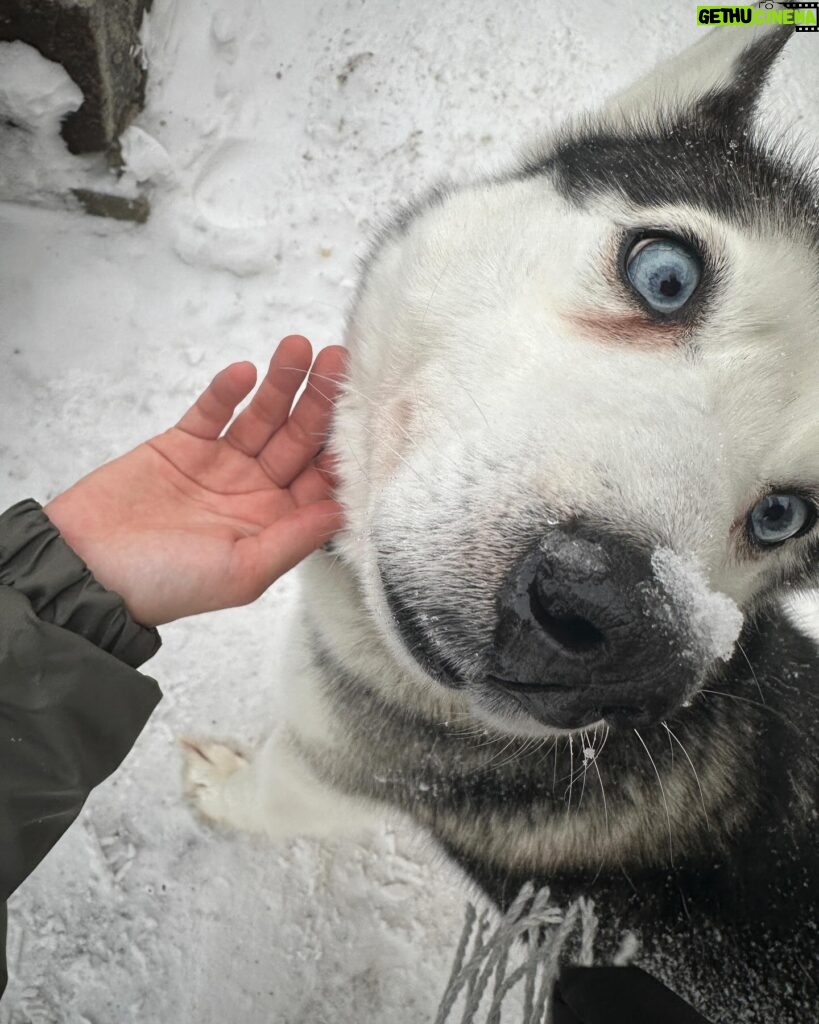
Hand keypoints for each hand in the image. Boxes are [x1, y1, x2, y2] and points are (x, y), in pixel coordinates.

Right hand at [44, 336, 346, 626]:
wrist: (85, 570)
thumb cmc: (165, 585)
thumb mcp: (241, 573)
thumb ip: (293, 539)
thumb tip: (343, 510)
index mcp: (275, 524)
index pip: (321, 478)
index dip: (341, 446)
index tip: (365, 412)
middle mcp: (254, 491)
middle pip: (297, 439)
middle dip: (319, 402)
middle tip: (337, 363)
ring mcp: (218, 464)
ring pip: (261, 416)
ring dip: (281, 384)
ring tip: (297, 349)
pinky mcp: (180, 444)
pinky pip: (212, 410)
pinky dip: (227, 390)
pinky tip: (246, 372)